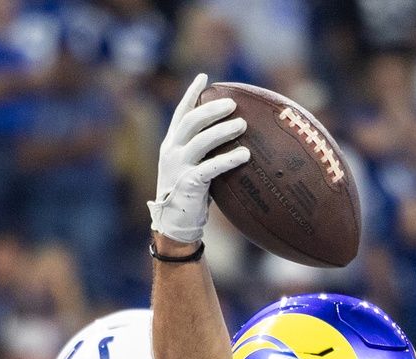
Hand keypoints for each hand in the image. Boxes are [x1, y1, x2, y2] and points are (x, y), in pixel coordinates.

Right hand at [148, 73, 249, 243]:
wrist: (175, 224)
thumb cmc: (189, 195)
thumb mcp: (192, 167)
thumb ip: (204, 152)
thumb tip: (233, 137)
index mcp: (171, 144)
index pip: (180, 112)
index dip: (191, 93)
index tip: (204, 77)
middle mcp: (171, 151)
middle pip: (190, 121)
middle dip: (211, 109)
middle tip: (232, 103)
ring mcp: (178, 167)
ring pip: (200, 141)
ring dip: (222, 131)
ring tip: (242, 124)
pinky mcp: (188, 183)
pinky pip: (210, 168)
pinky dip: (228, 159)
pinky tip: (244, 154)